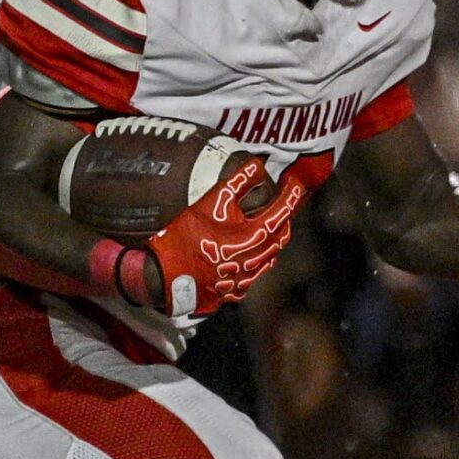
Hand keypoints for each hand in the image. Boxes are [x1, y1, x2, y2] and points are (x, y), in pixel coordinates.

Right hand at [114, 154, 306, 317]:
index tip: (294, 184)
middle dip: (284, 218)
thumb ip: (237, 182)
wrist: (164, 276)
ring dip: (270, 239)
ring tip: (263, 225)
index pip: (282, 212)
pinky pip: (254, 274)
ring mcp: (245, 279)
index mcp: (253, 237)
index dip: (291, 195)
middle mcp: (255, 260)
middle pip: (280, 236)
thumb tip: (256, 166)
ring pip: (269, 257)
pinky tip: (245, 252)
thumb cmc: (185, 239)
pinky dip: (255, 260)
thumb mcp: (210, 203)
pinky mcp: (234, 291)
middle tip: (281, 203)